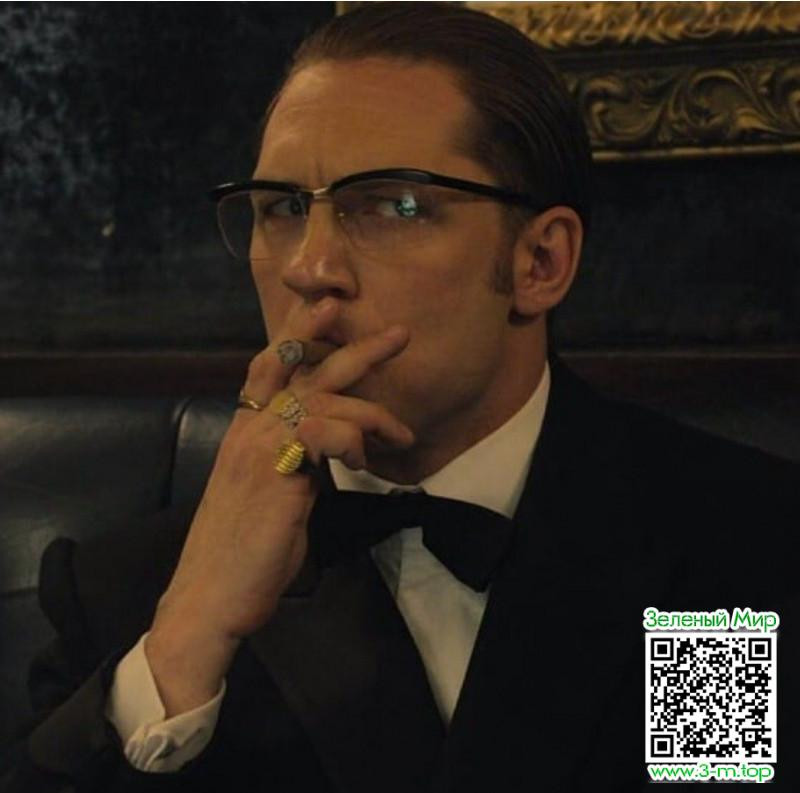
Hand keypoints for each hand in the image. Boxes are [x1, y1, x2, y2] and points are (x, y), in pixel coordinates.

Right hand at [151, 298, 413, 647]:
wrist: (209, 597)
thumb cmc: (242, 552)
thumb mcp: (271, 496)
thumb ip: (296, 464)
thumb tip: (325, 452)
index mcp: (244, 432)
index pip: (269, 366)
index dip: (299, 334)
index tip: (332, 308)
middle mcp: (248, 430)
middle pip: (300, 367)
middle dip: (353, 345)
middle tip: (399, 333)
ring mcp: (258, 448)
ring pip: (323, 398)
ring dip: (371, 410)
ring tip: (401, 434)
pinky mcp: (275, 472)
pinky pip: (324, 433)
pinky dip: (353, 440)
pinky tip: (363, 464)